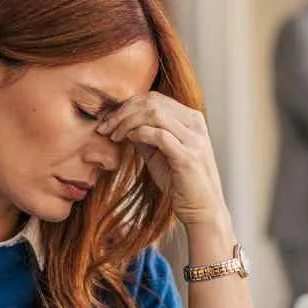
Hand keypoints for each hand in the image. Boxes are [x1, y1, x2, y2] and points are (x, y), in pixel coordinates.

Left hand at [97, 93, 227, 228]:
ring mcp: (193, 139)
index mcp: (191, 119)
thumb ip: (145, 136)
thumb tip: (121, 123)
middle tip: (104, 126)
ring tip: (113, 135)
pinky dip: (139, 134)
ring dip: (127, 122)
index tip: (108, 120)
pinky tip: (128, 141)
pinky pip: (159, 135)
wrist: (203, 209)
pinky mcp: (187, 156)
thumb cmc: (180, 183)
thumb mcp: (159, 154)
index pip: (154, 98)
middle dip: (122, 112)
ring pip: (154, 113)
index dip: (127, 105)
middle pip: (152, 102)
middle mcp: (195, 124)